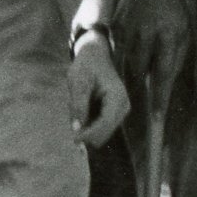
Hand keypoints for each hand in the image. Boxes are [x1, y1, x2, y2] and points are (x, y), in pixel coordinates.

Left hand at [68, 32, 130, 146]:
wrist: (95, 57)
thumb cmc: (86, 66)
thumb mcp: (78, 81)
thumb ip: (78, 105)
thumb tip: (77, 129)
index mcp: (117, 97)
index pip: (105, 123)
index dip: (89, 134)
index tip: (74, 139)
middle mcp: (123, 107)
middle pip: (104, 132)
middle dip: (86, 129)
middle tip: (72, 110)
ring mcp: (120, 112)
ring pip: (100, 133)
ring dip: (85, 126)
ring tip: (78, 103)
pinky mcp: (114, 115)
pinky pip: (99, 128)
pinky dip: (87, 123)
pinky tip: (83, 106)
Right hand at [118, 0, 189, 119]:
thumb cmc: (173, 11)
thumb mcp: (183, 33)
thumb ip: (174, 60)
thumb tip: (163, 88)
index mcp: (169, 36)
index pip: (163, 73)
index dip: (158, 99)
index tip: (156, 120)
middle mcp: (146, 35)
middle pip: (137, 73)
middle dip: (136, 99)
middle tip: (135, 125)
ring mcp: (127, 31)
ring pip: (122, 67)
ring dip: (123, 89)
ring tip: (122, 111)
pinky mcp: (115, 29)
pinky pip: (115, 55)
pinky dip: (116, 71)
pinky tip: (113, 85)